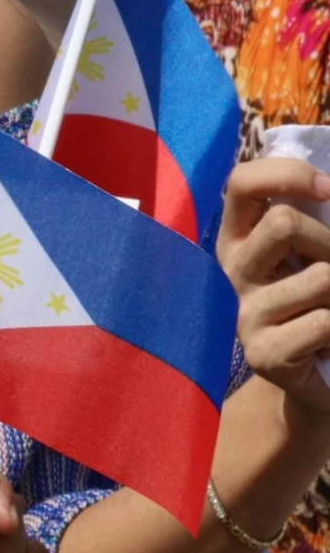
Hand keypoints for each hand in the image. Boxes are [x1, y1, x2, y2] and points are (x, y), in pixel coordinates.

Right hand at [219, 157, 329, 413]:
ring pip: (320, 277)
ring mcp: (243, 314)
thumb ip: (319, 223)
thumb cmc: (324, 301)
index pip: (241, 183)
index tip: (327, 191)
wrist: (323, 377)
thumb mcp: (317, 251)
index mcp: (241, 237)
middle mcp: (232, 272)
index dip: (288, 175)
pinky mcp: (261, 354)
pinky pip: (324, 322)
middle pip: (282, 224)